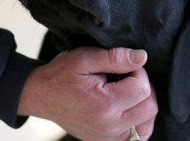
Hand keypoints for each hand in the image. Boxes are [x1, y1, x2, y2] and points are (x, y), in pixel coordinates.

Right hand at [17, 47, 156, 140]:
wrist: (41, 95)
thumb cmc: (61, 75)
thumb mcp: (85, 58)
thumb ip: (116, 58)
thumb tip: (142, 57)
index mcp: (104, 105)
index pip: (143, 89)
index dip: (138, 72)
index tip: (125, 66)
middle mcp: (108, 126)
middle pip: (149, 108)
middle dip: (144, 88)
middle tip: (128, 77)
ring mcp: (106, 138)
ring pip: (145, 125)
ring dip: (142, 106)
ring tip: (128, 92)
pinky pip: (134, 136)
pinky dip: (136, 121)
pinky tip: (125, 107)